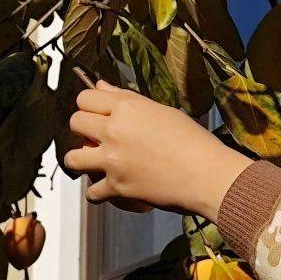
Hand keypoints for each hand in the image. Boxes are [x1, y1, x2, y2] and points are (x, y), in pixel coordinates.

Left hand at [63, 80, 244, 215]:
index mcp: (127, 107)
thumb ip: (127, 99)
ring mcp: (113, 160)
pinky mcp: (117, 187)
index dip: (88, 105)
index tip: (96, 114)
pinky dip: (98, 193)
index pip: (85, 98)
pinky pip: (91, 192)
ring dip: (80, 160)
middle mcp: (115, 131)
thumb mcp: (162, 111)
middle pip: (75, 123)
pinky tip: (106, 189)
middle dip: (82, 130)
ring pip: (72, 158)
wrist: (208, 175)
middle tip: (96, 137)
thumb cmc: (193, 141)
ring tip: (92, 163)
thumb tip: (101, 86)